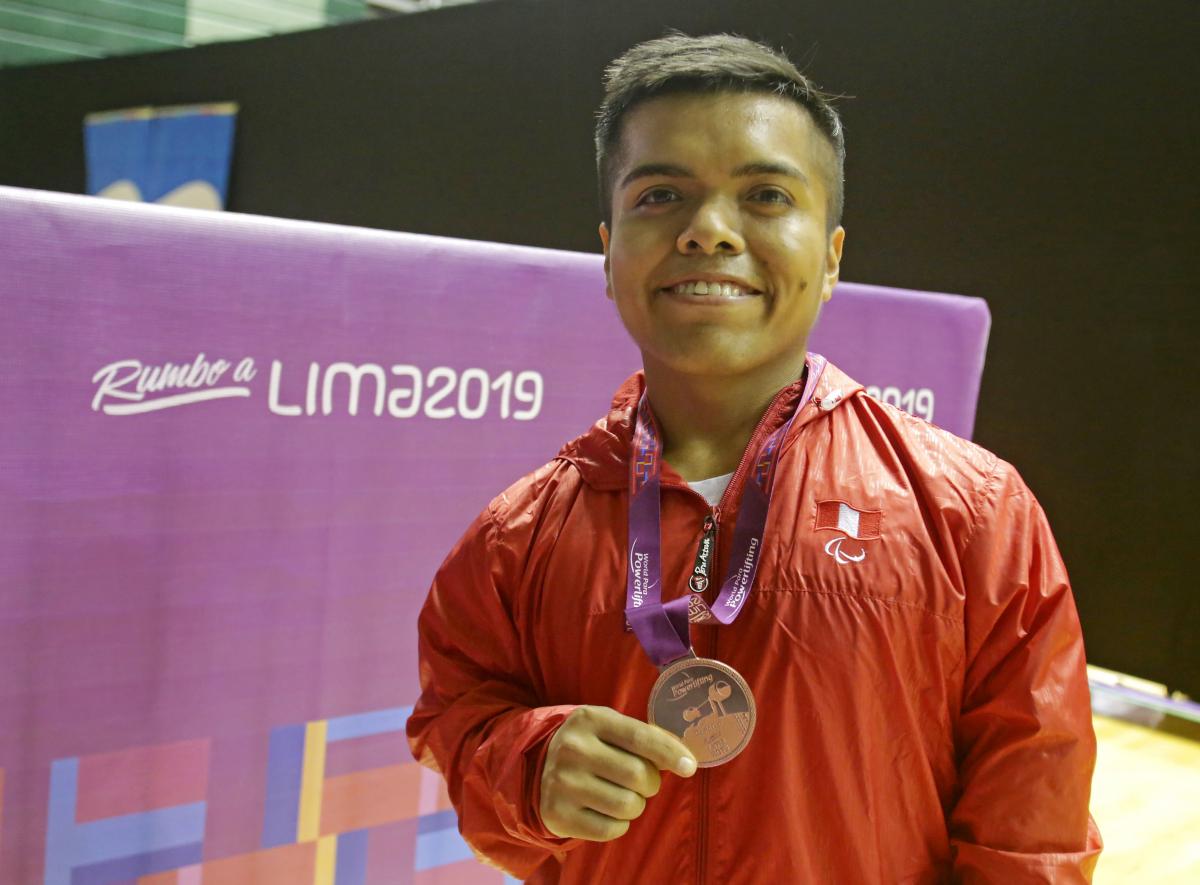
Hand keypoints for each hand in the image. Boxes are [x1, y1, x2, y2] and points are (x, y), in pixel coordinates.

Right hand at [540, 705, 697, 840]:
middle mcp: (573, 749)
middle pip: (639, 775)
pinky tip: (605, 809)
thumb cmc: (590, 744)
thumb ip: (645, 736)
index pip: (640, 737)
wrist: (539, 767)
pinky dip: (619, 823)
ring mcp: (562, 783)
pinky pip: (611, 829)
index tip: (689, 766)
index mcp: (589, 719)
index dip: (670, 753)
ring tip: (622, 794)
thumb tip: (684, 757)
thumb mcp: (610, 727)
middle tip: (642, 781)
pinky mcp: (558, 815)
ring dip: (636, 804)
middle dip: (651, 783)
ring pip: (628, 805)